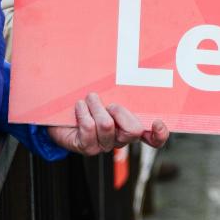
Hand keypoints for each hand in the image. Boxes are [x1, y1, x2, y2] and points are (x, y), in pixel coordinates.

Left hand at [46, 92, 168, 155]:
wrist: (60, 113)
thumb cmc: (88, 100)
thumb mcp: (108, 93)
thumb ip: (122, 89)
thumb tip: (133, 71)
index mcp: (131, 127)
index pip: (153, 139)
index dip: (159, 134)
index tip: (157, 121)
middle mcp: (121, 139)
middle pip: (133, 131)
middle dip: (121, 111)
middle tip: (110, 103)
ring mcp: (104, 145)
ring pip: (108, 125)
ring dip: (97, 106)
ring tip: (89, 99)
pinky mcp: (88, 147)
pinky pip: (89, 129)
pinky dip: (83, 112)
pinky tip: (79, 106)